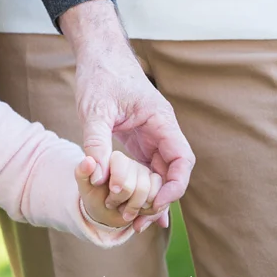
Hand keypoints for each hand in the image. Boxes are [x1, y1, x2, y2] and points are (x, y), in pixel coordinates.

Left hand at [63, 1, 193, 230]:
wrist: (97, 54)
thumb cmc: (100, 75)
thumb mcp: (94, 109)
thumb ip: (96, 140)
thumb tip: (95, 174)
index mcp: (162, 121)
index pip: (182, 160)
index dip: (175, 185)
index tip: (157, 203)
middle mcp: (161, 130)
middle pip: (172, 172)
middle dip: (160, 199)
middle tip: (140, 222)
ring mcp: (150, 135)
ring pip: (158, 172)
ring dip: (149, 196)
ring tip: (135, 222)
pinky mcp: (137, 138)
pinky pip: (144, 167)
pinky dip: (139, 186)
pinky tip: (133, 207)